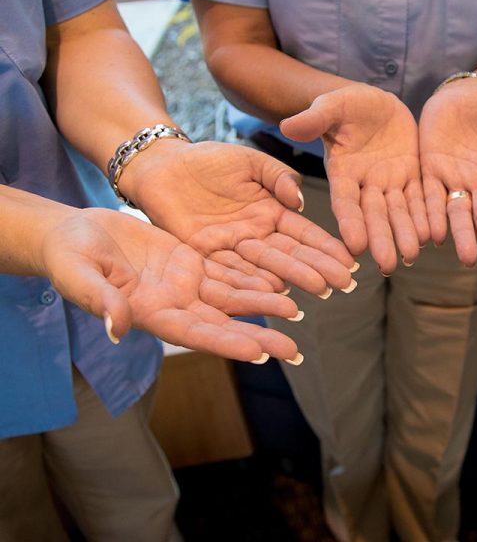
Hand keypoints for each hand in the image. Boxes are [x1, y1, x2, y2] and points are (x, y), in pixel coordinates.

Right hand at [42, 208, 303, 362]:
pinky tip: (279, 283)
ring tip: (297, 314)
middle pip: (223, 324)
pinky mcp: (188, 263)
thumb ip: (99, 300)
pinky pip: (226, 272)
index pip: (196, 333)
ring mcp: (183, 285)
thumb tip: (117, 327)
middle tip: (294, 352)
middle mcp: (174, 304)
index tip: (260, 354)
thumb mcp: (77, 275)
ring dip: (264, 306)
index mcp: (150, 313)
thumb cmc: (67, 256)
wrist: (72, 234)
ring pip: (232, 298)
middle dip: (259, 337)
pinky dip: (252, 278)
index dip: (228, 343)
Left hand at [119, 140, 356, 295]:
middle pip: (291, 256)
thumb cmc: (209, 159)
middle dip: (318, 268)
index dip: (326, 247)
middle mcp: (256, 237)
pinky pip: (230, 273)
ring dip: (293, 279)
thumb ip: (278, 177)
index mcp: (271, 214)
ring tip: (319, 289)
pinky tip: (275, 292)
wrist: (163, 166)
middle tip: (343, 282)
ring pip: (266, 268)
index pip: (304, 234)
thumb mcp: (251, 161)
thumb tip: (299, 200)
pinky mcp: (204, 257)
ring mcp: (232, 250)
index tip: (350, 259)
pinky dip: (252, 284)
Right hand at [280, 84, 428, 273]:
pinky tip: (435, 234)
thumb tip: (287, 127)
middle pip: (374, 216)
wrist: (376, 104)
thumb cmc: (347, 105)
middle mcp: (366, 185)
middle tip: (388, 265)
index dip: (350, 223)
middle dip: (381, 239)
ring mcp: (391, 183)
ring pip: (399, 212)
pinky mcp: (413, 176)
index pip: (345, 202)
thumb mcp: (331, 106)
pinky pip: (422, 198)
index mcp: (343, 173)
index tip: (355, 246)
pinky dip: (427, 215)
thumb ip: (314, 119)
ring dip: (405, 234)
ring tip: (412, 256)